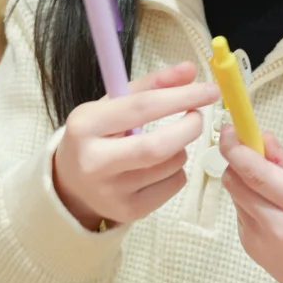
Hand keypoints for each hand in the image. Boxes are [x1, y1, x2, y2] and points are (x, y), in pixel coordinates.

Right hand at [54, 62, 217, 231]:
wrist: (72, 183)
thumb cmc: (98, 135)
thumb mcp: (113, 104)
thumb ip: (151, 85)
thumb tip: (190, 70)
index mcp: (85, 125)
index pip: (142, 107)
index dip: (181, 96)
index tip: (210, 89)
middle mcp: (94, 161)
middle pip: (158, 146)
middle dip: (189, 127)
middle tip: (197, 116)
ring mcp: (111, 191)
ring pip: (171, 164)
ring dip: (181, 147)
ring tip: (165, 143)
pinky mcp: (129, 211)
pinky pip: (174, 184)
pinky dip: (177, 170)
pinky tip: (159, 166)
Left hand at [220, 124, 282, 282]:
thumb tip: (262, 138)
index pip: (256, 172)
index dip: (236, 147)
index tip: (230, 128)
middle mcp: (278, 225)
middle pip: (236, 181)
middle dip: (236, 158)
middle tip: (248, 148)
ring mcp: (259, 239)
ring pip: (234, 194)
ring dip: (243, 179)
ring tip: (268, 185)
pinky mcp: (248, 247)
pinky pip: (239, 211)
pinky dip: (248, 201)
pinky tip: (270, 209)